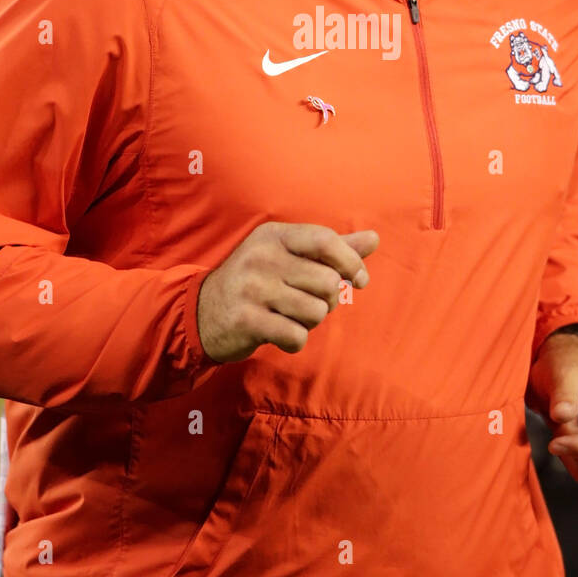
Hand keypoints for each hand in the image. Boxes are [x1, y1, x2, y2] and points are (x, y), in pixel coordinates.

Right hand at [196, 221, 378, 362]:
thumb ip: (333, 248)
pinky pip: (296, 336)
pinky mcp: (246, 320)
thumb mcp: (289, 257)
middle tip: (311, 303)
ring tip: (291, 316)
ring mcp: (252, 288)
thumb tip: (375, 237)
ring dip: (311, 321)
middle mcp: (262, 257)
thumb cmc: (258, 282)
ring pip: (316, 312)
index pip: (325, 240)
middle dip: (329, 300)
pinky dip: (295, 340)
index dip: (351, 262)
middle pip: (327, 281)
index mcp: (274, 236)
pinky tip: (280, 334)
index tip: (360, 280)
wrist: (202, 312)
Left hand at [526, 332, 577, 483]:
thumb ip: (563, 395)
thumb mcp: (562, 374)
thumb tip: (562, 415)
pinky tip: (567, 438)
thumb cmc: (569, 368)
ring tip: (563, 426)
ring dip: (570, 454)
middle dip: (572, 444)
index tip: (553, 445)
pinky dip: (572, 461)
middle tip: (557, 420)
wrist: (569, 372)